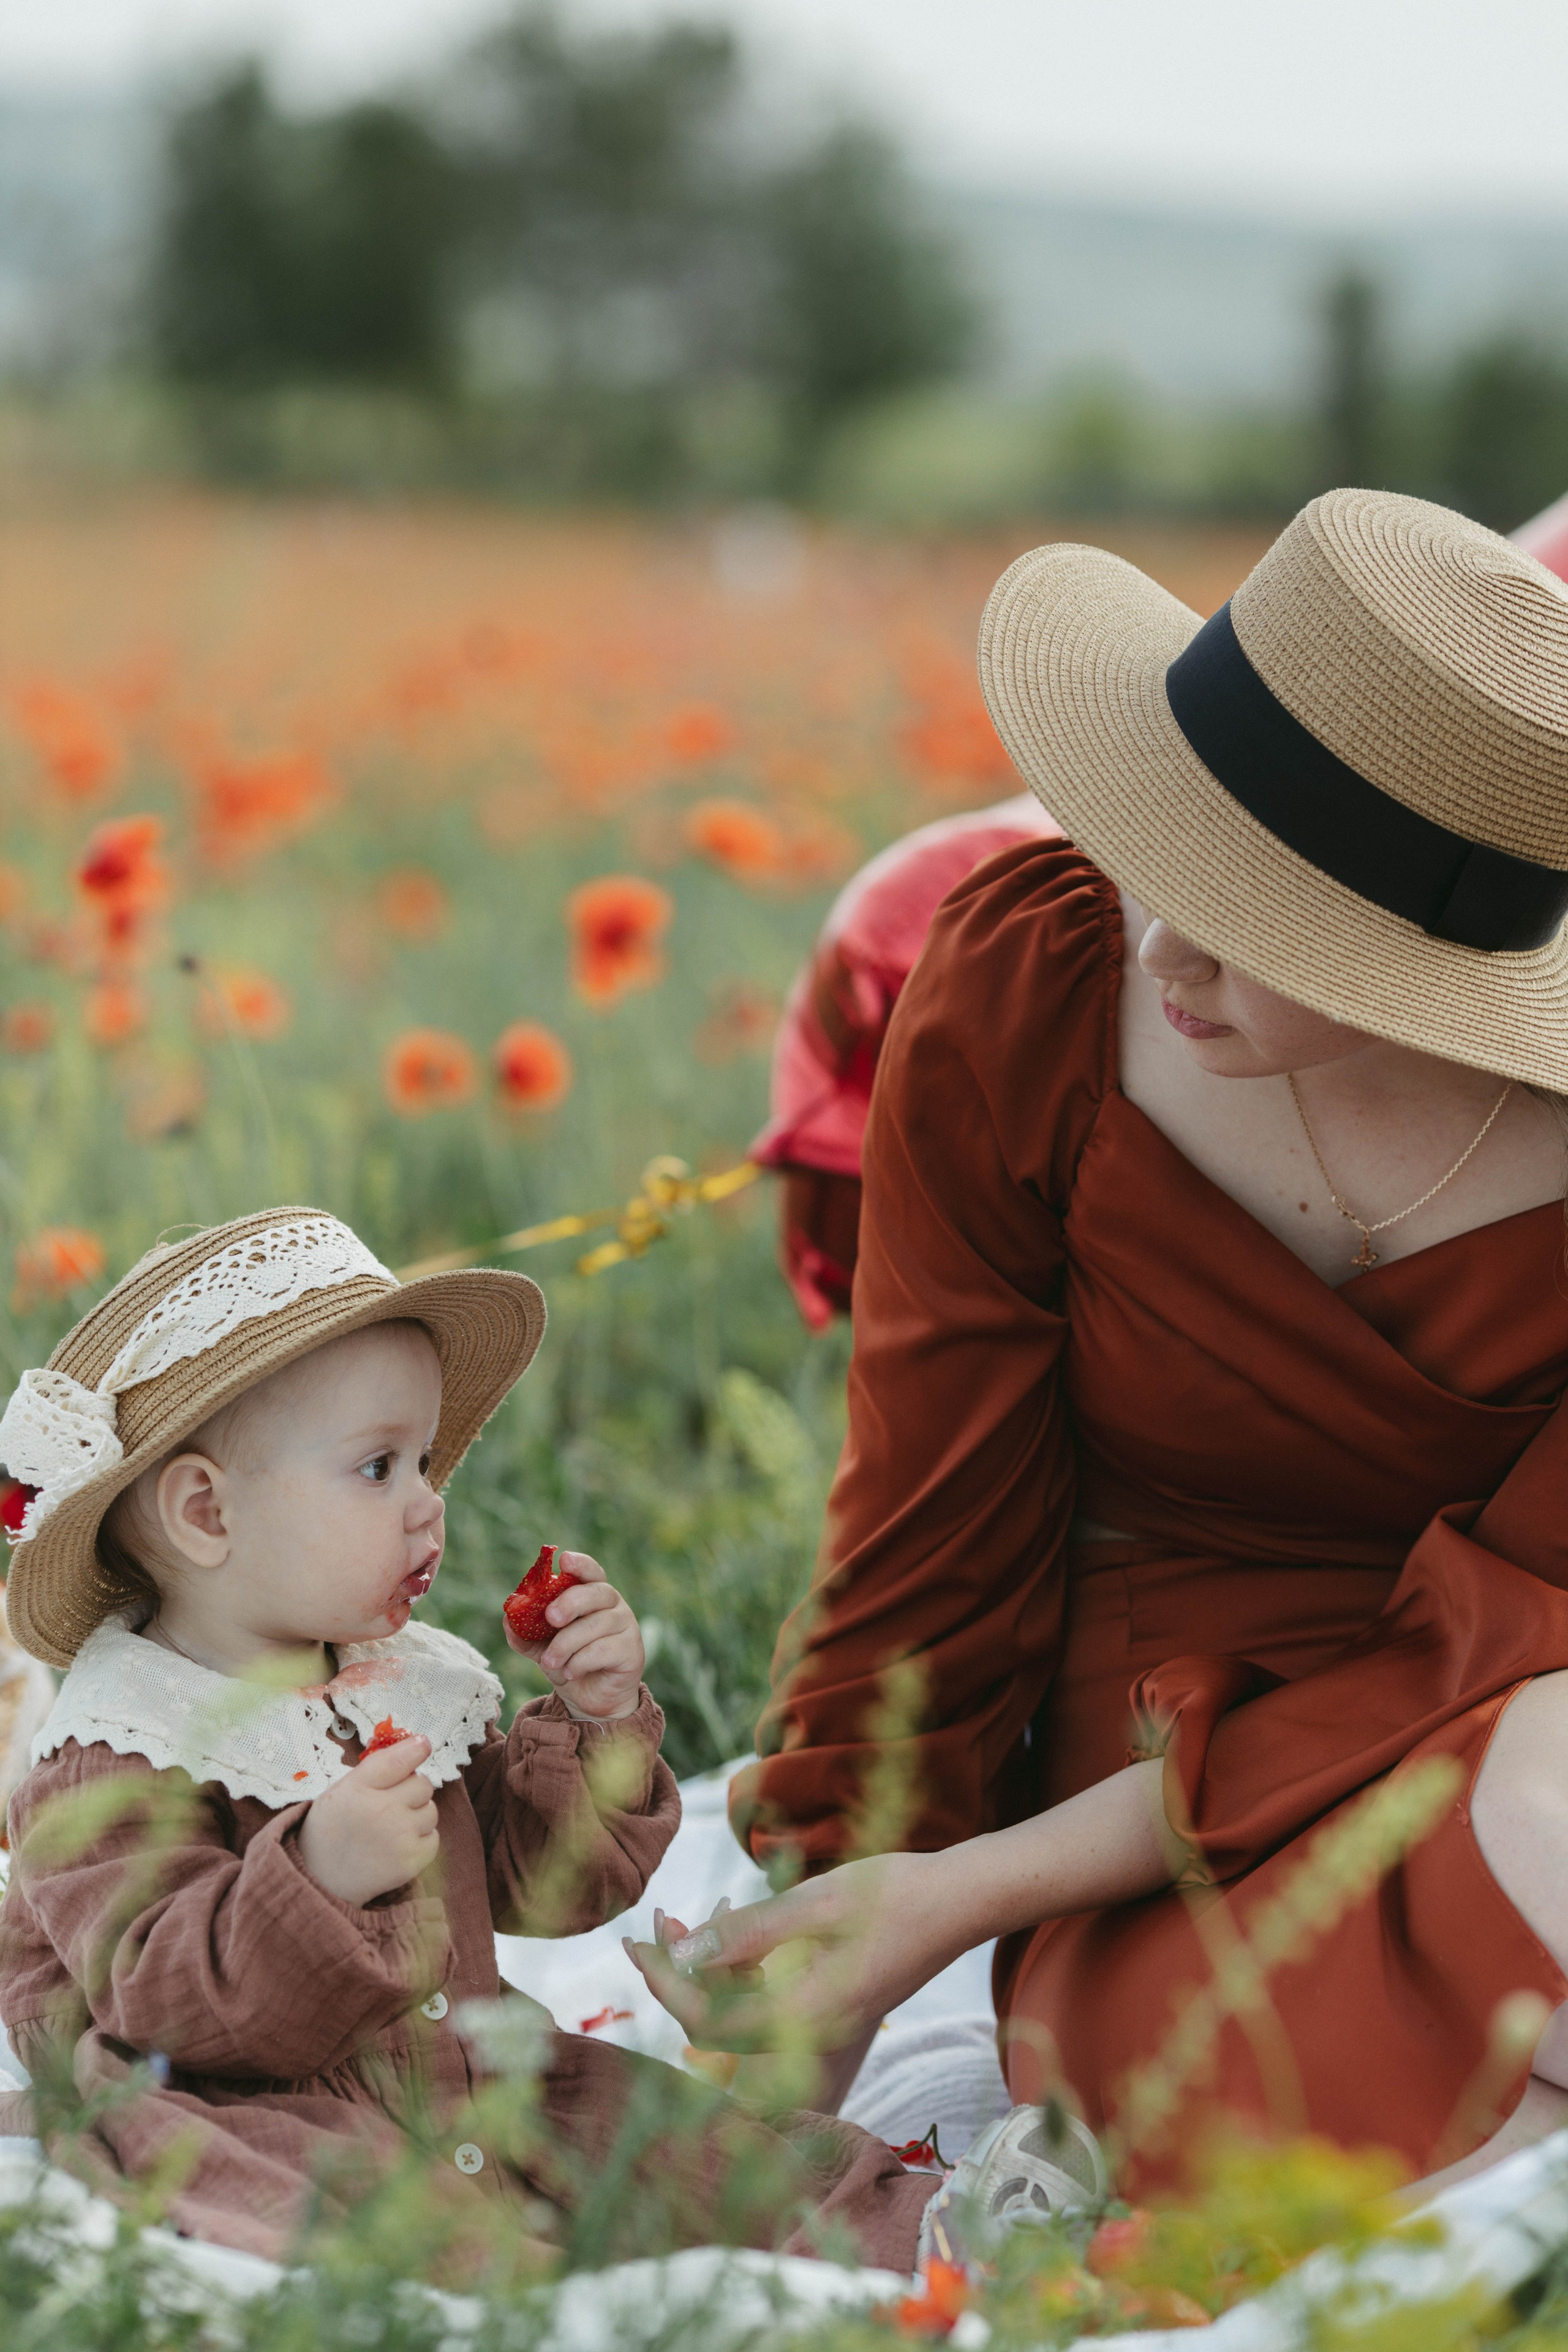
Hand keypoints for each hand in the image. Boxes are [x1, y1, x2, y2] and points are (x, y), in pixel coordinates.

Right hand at [298, 1734, 439, 1907]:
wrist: (320, 1880)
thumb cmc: (331, 1830)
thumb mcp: (340, 1790)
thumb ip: (375, 1767)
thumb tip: (418, 1745)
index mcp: (358, 1789)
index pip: (399, 1760)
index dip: (416, 1749)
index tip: (422, 1745)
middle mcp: (381, 1811)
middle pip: (423, 1784)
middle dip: (412, 1789)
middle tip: (392, 1803)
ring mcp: (399, 1837)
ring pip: (431, 1810)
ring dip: (418, 1815)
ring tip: (393, 1827)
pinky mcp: (410, 1862)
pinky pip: (434, 1838)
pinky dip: (421, 1840)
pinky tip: (399, 1845)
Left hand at [504, 1549, 643, 1722]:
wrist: (590, 1700)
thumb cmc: (569, 1663)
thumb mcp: (542, 1649)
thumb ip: (525, 1634)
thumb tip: (507, 1619)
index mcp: (592, 1596)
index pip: (590, 1571)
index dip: (580, 1564)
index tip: (564, 1560)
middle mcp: (613, 1605)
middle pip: (596, 1593)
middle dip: (570, 1602)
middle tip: (550, 1618)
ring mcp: (626, 1626)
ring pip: (596, 1625)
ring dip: (567, 1644)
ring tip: (550, 1662)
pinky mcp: (632, 1651)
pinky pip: (604, 1650)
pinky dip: (581, 1662)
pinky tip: (571, 1673)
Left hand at [624, 1852, 958, 2053]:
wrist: (961, 1901)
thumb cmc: (899, 1892)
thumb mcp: (821, 1902)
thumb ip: (753, 1931)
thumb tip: (684, 1952)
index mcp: (809, 2014)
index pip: (710, 2023)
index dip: (666, 1984)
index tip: (638, 1940)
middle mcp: (812, 2032)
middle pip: (719, 2026)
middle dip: (678, 1977)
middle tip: (655, 1923)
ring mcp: (822, 2022)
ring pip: (741, 2014)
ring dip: (707, 1970)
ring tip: (688, 1915)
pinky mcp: (830, 2004)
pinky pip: (767, 2001)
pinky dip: (739, 1968)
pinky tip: (735, 1921)